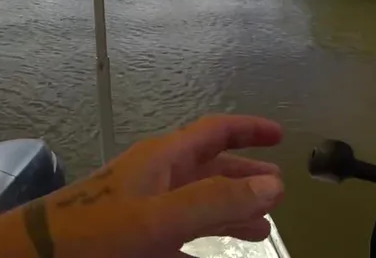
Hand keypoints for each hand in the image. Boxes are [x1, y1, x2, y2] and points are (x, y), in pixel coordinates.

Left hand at [0, 114, 284, 257]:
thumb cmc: (95, 232)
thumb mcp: (160, 217)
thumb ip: (217, 201)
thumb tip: (273, 184)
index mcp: (163, 159)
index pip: (214, 131)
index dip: (249, 130)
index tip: (281, 136)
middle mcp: (155, 178)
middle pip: (209, 169)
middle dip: (244, 178)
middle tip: (278, 192)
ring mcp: (141, 210)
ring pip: (196, 205)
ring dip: (229, 214)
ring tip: (259, 229)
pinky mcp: (130, 241)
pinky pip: (176, 238)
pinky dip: (201, 246)